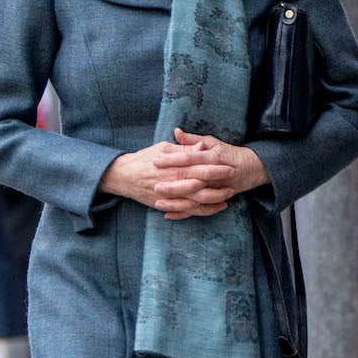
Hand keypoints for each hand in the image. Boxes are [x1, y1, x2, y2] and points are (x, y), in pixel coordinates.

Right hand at [99, 127, 260, 219]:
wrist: (123, 176)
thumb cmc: (143, 159)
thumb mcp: (163, 148)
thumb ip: (183, 148)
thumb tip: (202, 146)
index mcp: (175, 166)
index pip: (202, 165)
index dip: (218, 165)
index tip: (230, 163)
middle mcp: (175, 182)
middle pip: (204, 184)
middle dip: (221, 183)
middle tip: (234, 180)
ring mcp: (172, 195)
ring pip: (199, 201)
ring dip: (215, 199)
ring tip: (228, 196)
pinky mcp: (168, 205)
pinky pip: (189, 211)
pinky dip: (203, 211)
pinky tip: (215, 208)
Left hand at [151, 128, 269, 219]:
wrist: (249, 169)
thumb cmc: (226, 153)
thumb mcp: (211, 142)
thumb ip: (192, 139)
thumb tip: (176, 131)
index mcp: (211, 157)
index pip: (189, 158)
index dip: (172, 159)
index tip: (155, 160)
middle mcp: (214, 175)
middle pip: (191, 181)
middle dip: (173, 185)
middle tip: (155, 186)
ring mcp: (216, 190)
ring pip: (195, 199)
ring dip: (176, 203)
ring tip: (158, 203)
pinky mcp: (216, 201)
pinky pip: (199, 210)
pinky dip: (184, 214)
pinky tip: (168, 215)